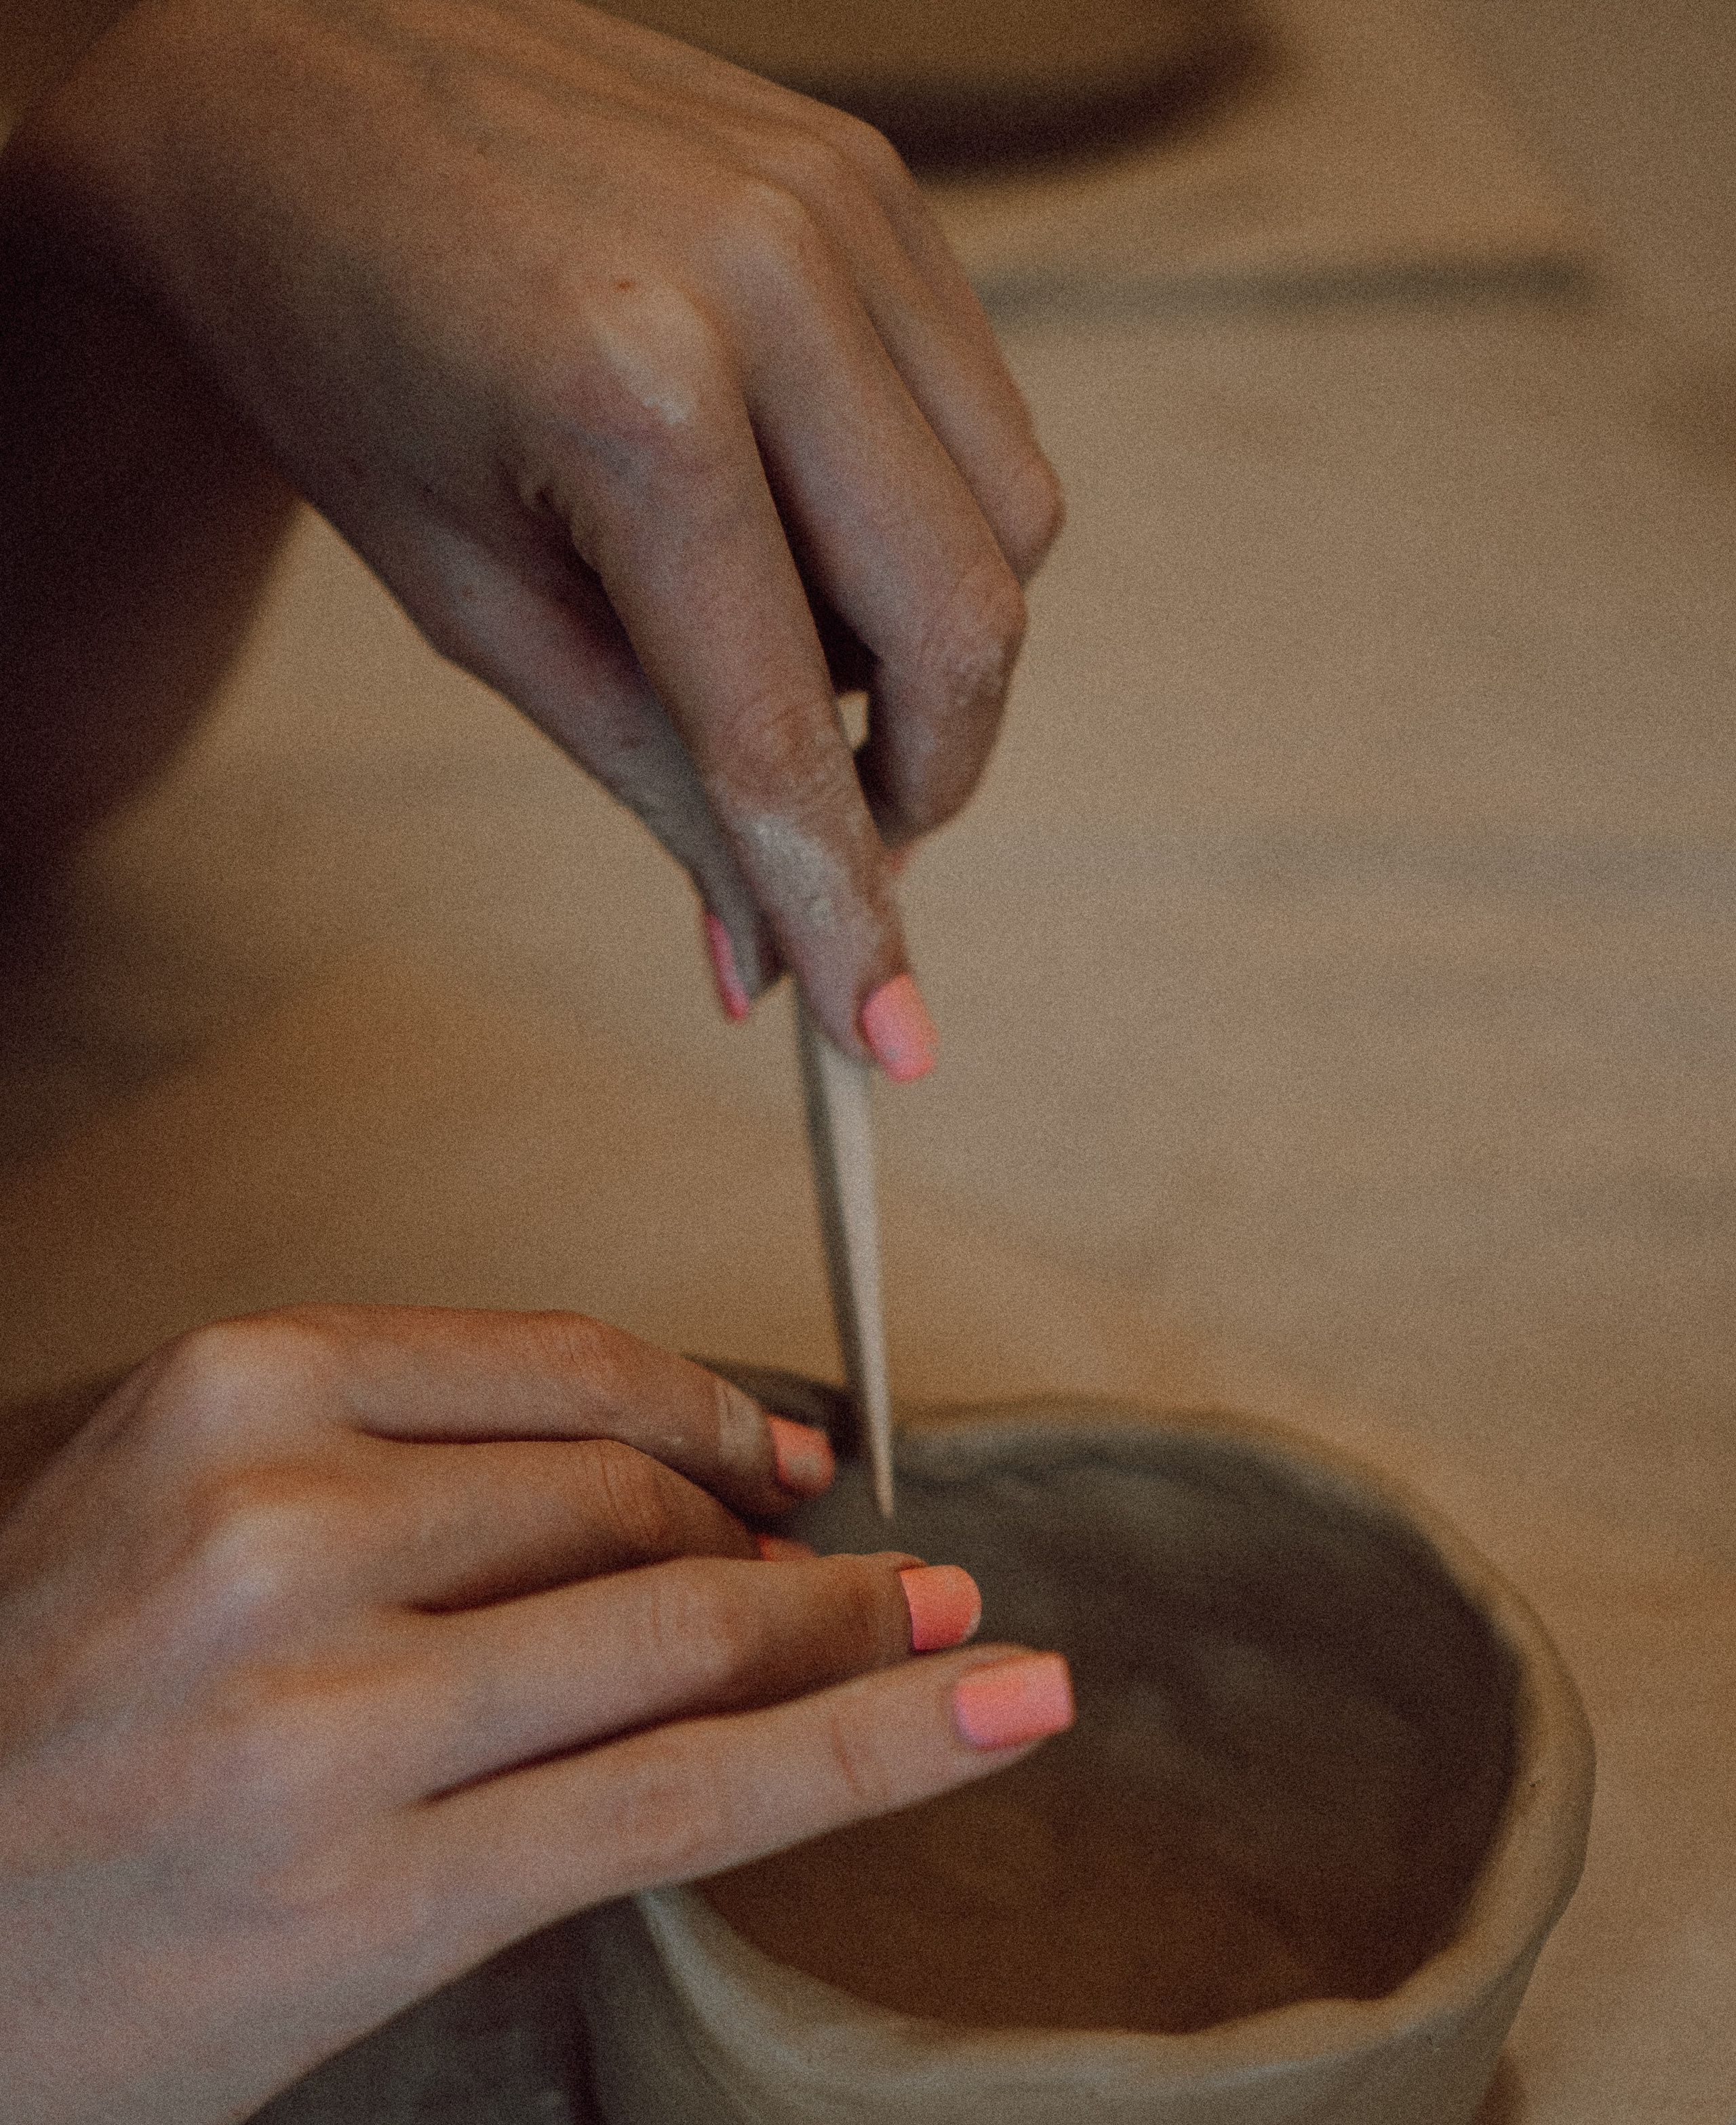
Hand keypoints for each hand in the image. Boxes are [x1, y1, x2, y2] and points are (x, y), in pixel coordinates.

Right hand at [0, 1307, 1071, 2124]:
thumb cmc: (24, 1738)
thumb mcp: (152, 1524)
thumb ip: (369, 1471)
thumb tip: (657, 1469)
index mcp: (223, 1397)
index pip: (557, 1372)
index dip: (713, 1409)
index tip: (792, 1454)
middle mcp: (275, 1529)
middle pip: (631, 1503)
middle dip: (781, 1540)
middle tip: (872, 1577)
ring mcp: (326, 1722)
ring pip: (684, 1635)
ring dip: (857, 1629)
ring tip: (953, 1633)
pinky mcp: (376, 1900)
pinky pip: (685, 1798)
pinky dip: (872, 1748)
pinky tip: (999, 1712)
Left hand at [4, 0, 1061, 1059]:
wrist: (284, 76)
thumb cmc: (340, 342)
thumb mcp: (474, 602)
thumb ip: (651, 775)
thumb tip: (765, 952)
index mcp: (633, 395)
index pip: (790, 724)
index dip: (848, 910)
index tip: (890, 1041)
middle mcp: (768, 279)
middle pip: (967, 626)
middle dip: (918, 781)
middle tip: (832, 834)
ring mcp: (839, 209)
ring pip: (1010, 527)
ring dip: (923, 648)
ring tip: (770, 633)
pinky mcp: (872, 178)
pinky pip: (980, 416)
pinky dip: (916, 520)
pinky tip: (792, 515)